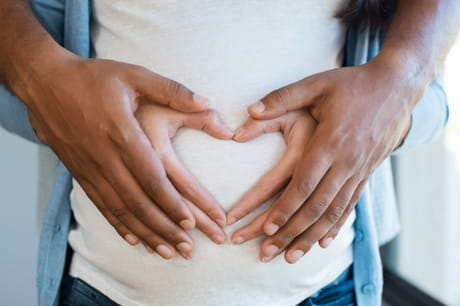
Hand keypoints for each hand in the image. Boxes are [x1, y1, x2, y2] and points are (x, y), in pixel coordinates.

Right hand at [23, 52, 225, 259]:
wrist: (46, 83)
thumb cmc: (93, 78)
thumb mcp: (135, 75)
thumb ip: (172, 90)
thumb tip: (208, 102)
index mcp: (124, 134)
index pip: (152, 178)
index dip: (172, 203)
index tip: (192, 222)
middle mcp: (106, 158)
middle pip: (139, 203)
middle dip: (166, 228)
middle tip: (189, 249)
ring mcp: (91, 169)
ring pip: (122, 210)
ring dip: (147, 234)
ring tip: (169, 252)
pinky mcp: (80, 173)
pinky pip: (102, 206)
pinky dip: (120, 225)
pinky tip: (136, 240)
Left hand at [233, 62, 411, 262]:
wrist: (396, 88)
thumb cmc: (353, 85)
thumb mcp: (316, 85)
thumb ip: (282, 98)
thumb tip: (249, 110)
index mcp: (329, 142)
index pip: (304, 184)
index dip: (284, 208)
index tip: (266, 228)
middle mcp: (345, 163)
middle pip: (316, 207)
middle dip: (291, 232)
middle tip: (268, 252)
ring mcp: (358, 171)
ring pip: (333, 213)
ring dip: (310, 237)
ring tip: (290, 257)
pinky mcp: (366, 174)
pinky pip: (349, 206)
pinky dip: (335, 227)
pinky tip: (323, 242)